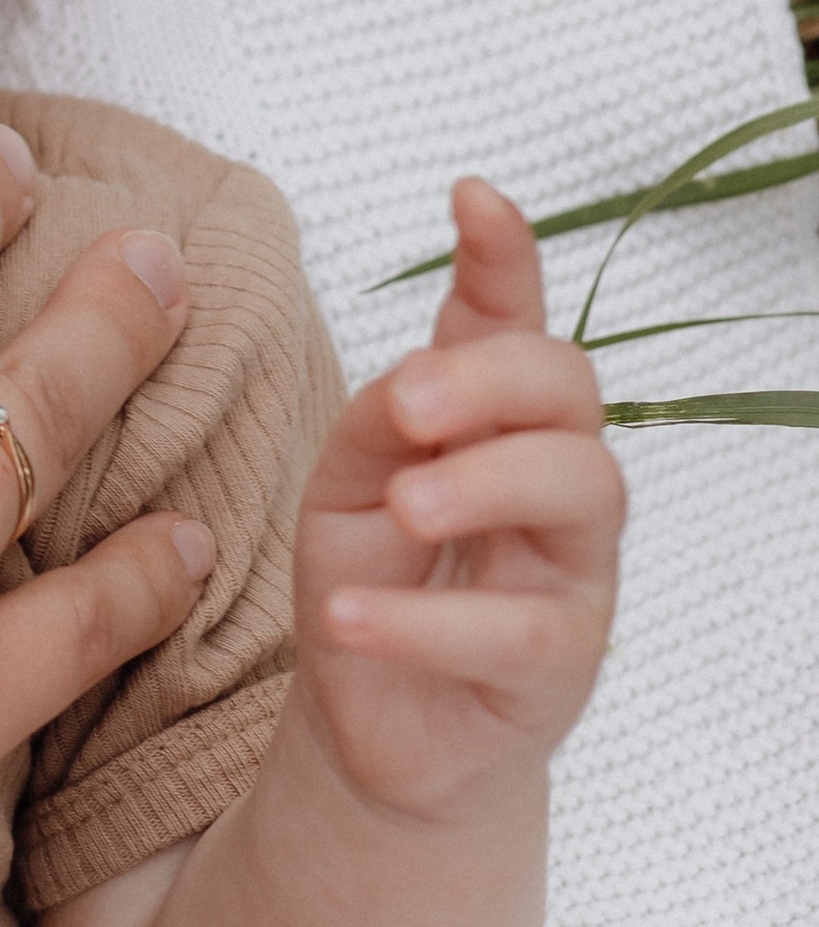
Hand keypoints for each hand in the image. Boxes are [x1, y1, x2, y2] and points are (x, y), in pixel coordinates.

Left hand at [293, 176, 622, 821]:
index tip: (473, 197)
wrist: (374, 730)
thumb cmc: (371, 582)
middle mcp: (553, 481)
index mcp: (493, 420)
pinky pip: (517, 632)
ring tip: (401, 505)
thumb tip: (413, 383)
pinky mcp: (557, 666)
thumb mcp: (345, 484)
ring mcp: (570, 571)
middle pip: (570, 392)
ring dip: (485, 484)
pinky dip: (425, 622)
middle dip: (493, 379)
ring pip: (581, 490)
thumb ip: (378, 421)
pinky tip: (348, 618)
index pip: (515, 323)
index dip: (506, 258)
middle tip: (408, 404)